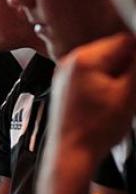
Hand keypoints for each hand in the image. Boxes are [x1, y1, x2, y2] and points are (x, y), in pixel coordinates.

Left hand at [51, 32, 135, 160]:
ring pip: (103, 63)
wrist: (71, 152)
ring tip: (126, 96)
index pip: (123, 41)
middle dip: (130, 64)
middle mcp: (70, 61)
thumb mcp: (128, 95)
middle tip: (133, 89)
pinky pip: (92, 74)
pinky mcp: (65, 85)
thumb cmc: (97, 128)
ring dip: (119, 74)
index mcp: (84, 59)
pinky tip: (113, 99)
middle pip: (112, 51)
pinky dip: (106, 82)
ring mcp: (65, 73)